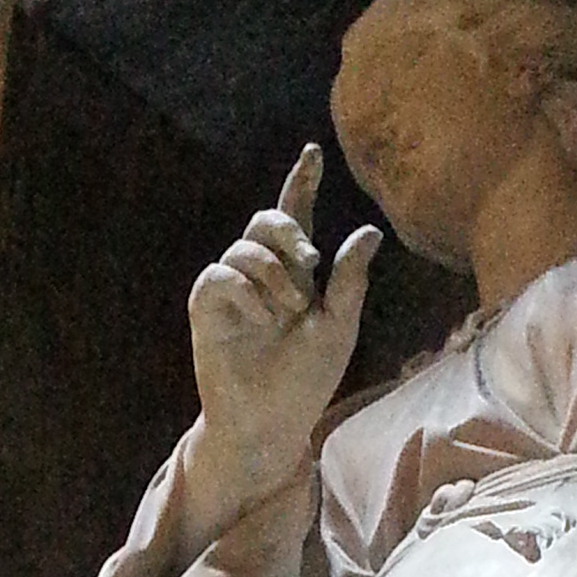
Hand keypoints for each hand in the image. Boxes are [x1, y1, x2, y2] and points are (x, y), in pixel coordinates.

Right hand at [184, 145, 381, 529]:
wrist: (271, 424)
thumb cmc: (305, 382)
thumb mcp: (338, 327)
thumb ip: (350, 281)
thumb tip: (369, 231)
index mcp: (295, 275)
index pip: (296, 217)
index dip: (301, 183)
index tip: (314, 152)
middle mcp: (261, 276)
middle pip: (265, 221)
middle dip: (288, 230)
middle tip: (311, 259)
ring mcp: (232, 291)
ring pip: (244, 249)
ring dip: (272, 275)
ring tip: (288, 312)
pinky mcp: (207, 310)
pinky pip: (219, 277)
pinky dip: (244, 291)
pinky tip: (261, 316)